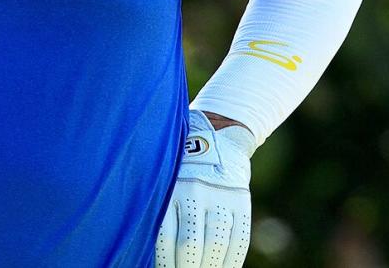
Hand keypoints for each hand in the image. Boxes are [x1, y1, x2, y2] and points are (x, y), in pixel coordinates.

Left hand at [155, 110, 255, 267]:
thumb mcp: (165, 176)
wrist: (218, 134)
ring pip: (215, 244)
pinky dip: (231, 261)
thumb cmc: (180, 164)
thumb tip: (146, 246)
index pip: (165, 237)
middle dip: (186, 267)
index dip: (165, 262)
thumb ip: (160, 207)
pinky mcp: (242, 201)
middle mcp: (196, 191)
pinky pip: (239, 240)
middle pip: (191, 244)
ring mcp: (221, 196)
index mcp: (172, 187)